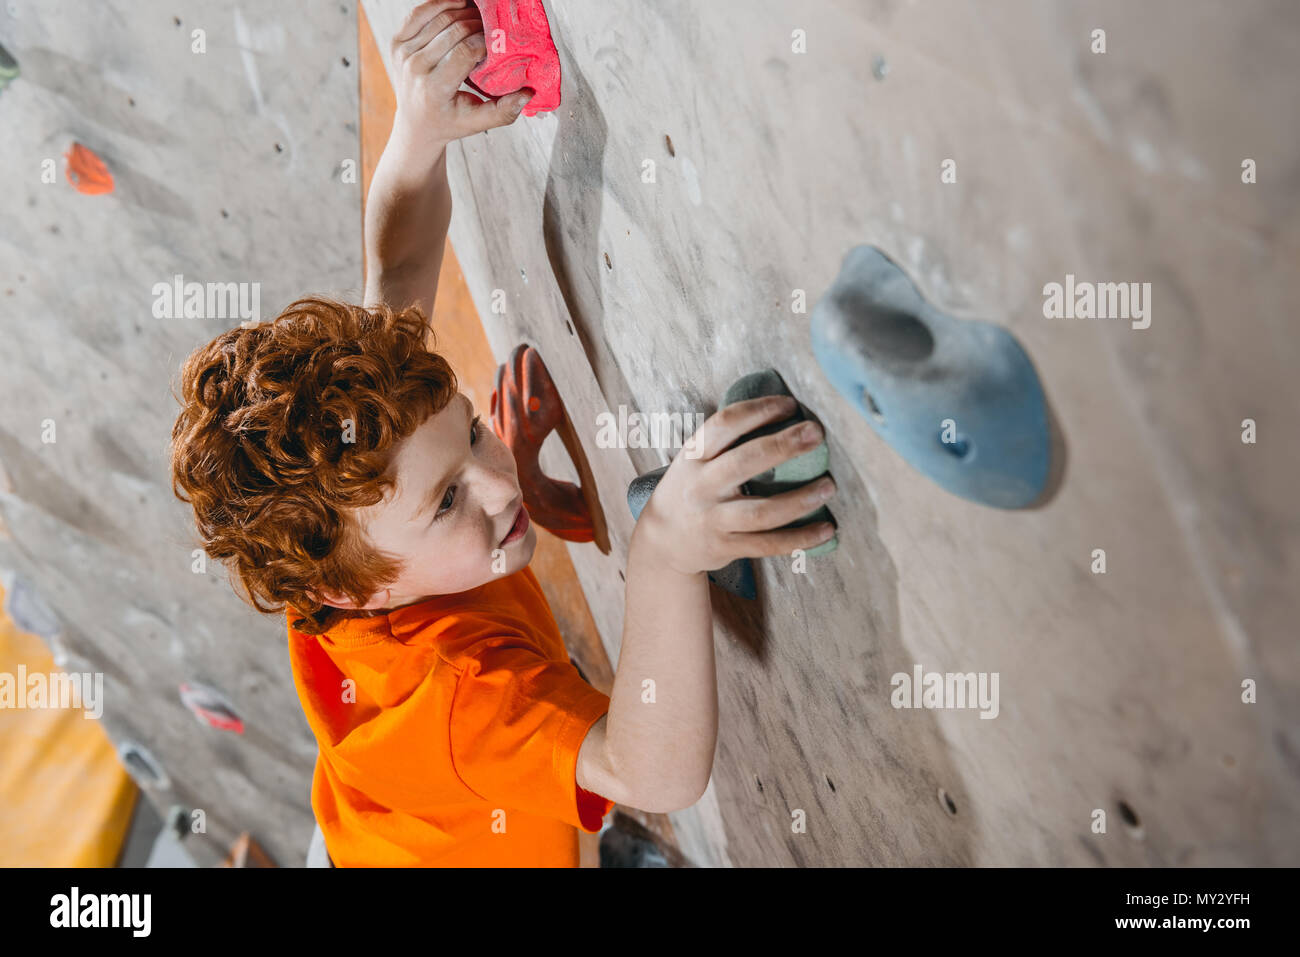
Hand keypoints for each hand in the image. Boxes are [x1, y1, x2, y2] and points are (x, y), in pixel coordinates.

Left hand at [389, 1, 533, 153]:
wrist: (416, 124)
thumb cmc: (450, 122)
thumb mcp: (478, 122)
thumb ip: (504, 111)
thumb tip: (528, 93)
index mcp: (434, 90)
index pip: (464, 52)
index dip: (485, 41)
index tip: (498, 41)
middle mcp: (415, 69)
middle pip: (453, 31)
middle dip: (477, 23)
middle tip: (493, 25)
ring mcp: (403, 54)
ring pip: (439, 17)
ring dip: (463, 11)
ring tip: (480, 15)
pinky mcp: (397, 42)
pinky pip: (419, 13)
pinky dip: (441, 4)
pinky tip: (459, 5)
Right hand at [634, 395, 838, 575]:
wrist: (664, 541)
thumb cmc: (692, 489)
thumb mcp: (694, 460)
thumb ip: (727, 441)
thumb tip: (784, 415)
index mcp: (694, 456)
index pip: (724, 424)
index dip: (758, 411)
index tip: (789, 405)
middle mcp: (701, 487)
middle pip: (745, 462)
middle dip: (784, 445)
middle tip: (816, 432)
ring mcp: (714, 520)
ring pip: (762, 512)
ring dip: (799, 499)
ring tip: (829, 486)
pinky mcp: (727, 547)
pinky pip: (769, 545)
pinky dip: (801, 538)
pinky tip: (827, 529)